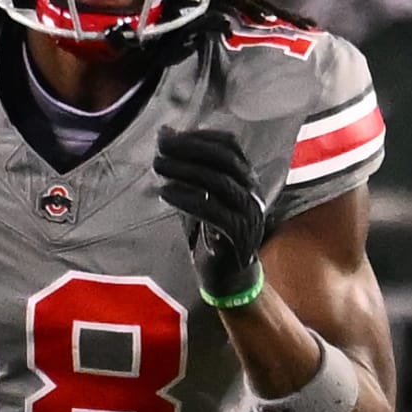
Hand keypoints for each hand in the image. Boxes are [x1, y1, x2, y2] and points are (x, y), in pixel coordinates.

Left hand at [155, 127, 266, 304]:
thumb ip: (185, 169)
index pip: (229, 146)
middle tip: (161, 147)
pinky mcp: (239, 236)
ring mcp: (249, 214)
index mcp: (246, 179)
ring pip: (220, 183)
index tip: (169, 136)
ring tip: (158, 166)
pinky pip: (214, 212)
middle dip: (191, 149)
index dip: (199, 137)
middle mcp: (253, 193)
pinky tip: (166, 193)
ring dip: (186, 171)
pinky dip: (188, 199)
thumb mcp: (198, 195)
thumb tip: (164, 133)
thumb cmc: (211, 233)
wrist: (228, 278)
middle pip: (225, 160)